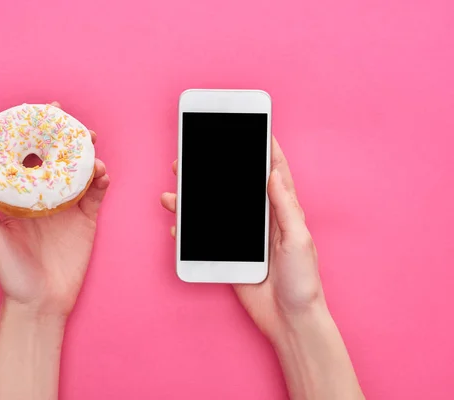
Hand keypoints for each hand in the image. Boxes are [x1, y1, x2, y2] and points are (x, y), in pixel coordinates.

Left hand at [0, 101, 109, 317]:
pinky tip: (102, 173)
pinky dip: (101, 182)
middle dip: (68, 140)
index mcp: (22, 198)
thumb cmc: (11, 273)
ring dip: (88, 157)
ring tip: (92, 146)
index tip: (43, 115)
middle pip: (59, 161)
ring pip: (81, 174)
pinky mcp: (87, 221)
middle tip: (76, 126)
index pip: (28, 159)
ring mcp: (69, 208)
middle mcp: (46, 198)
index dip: (35, 136)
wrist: (40, 303)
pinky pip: (97, 196)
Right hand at [161, 136, 324, 342]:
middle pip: (236, 188)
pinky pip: (207, 238)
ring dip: (194, 200)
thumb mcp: (299, 240)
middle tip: (193, 158)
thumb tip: (273, 173)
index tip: (253, 130)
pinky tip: (177, 225)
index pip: (274, 174)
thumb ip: (285, 207)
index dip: (265, 150)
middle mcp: (262, 221)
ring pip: (215, 211)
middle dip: (214, 171)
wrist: (290, 320)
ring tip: (174, 191)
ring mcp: (244, 238)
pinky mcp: (231, 255)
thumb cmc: (303, 282)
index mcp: (284, 213)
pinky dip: (191, 230)